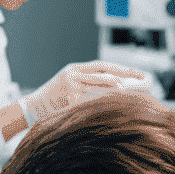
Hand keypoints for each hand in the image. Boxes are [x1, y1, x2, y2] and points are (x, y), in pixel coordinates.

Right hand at [21, 61, 146, 125]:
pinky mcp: (69, 99)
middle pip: (104, 73)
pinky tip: (115, 106)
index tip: (137, 73)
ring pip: (100, 86)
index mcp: (75, 68)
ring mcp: (71, 86)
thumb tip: (115, 87)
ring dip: (117, 90)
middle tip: (142, 81)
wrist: (31, 108)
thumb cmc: (53, 99)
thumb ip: (86, 82)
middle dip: (125, 76)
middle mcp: (73, 74)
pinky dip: (104, 103)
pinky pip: (91, 101)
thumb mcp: (68, 84)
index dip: (121, 68)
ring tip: (131, 94)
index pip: (102, 65)